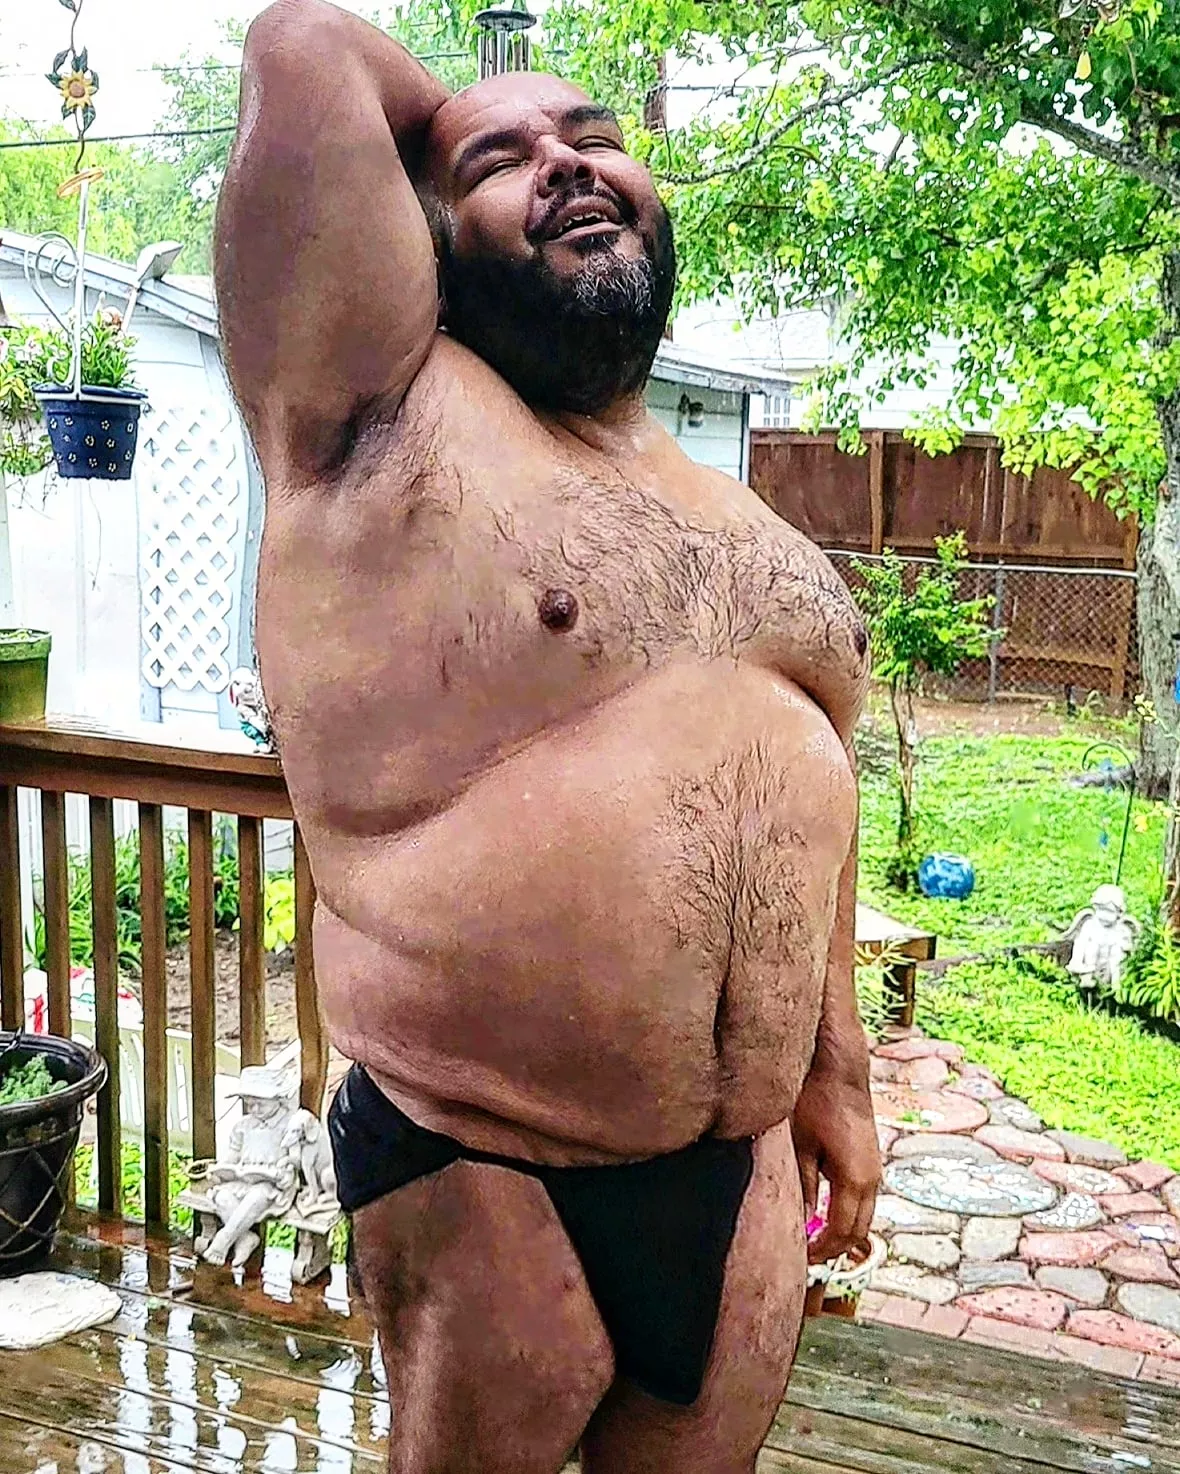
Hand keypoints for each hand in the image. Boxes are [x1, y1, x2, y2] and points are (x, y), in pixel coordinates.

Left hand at [793, 1062, 880, 1265]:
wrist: (839, 1066)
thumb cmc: (816, 1099)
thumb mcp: (800, 1146)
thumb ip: (804, 1187)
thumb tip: (802, 1221)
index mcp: (856, 1179)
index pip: (842, 1232)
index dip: (821, 1250)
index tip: (799, 1258)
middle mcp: (872, 1178)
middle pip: (858, 1230)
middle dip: (833, 1247)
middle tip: (805, 1255)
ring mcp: (875, 1168)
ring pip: (862, 1214)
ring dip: (841, 1230)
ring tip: (811, 1237)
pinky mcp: (870, 1158)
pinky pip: (862, 1197)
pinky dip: (845, 1211)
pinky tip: (822, 1211)